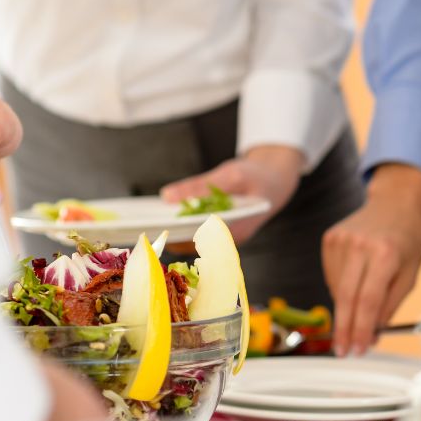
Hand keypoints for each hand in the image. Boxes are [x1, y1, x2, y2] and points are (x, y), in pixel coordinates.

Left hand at [160, 144, 303, 244]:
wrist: (277, 180)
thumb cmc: (257, 176)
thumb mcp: (230, 174)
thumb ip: (199, 186)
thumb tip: (166, 197)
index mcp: (235, 230)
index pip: (198, 243)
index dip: (174, 238)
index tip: (152, 231)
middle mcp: (229, 240)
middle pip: (192, 246)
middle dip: (168, 237)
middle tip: (143, 228)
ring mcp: (224, 238)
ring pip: (192, 241)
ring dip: (173, 232)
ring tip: (150, 221)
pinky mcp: (219, 232)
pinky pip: (196, 233)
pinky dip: (182, 226)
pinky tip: (167, 216)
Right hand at [322, 164, 420, 356]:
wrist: (396, 202)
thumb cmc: (409, 240)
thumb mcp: (410, 275)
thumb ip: (390, 306)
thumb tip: (371, 335)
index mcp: (385, 254)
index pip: (368, 301)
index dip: (361, 329)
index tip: (358, 349)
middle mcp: (360, 245)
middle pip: (346, 298)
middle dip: (345, 329)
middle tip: (344, 351)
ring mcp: (341, 240)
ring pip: (337, 289)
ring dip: (345, 309)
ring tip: (359, 309)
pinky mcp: (329, 238)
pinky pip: (331, 276)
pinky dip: (341, 289)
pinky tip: (355, 282)